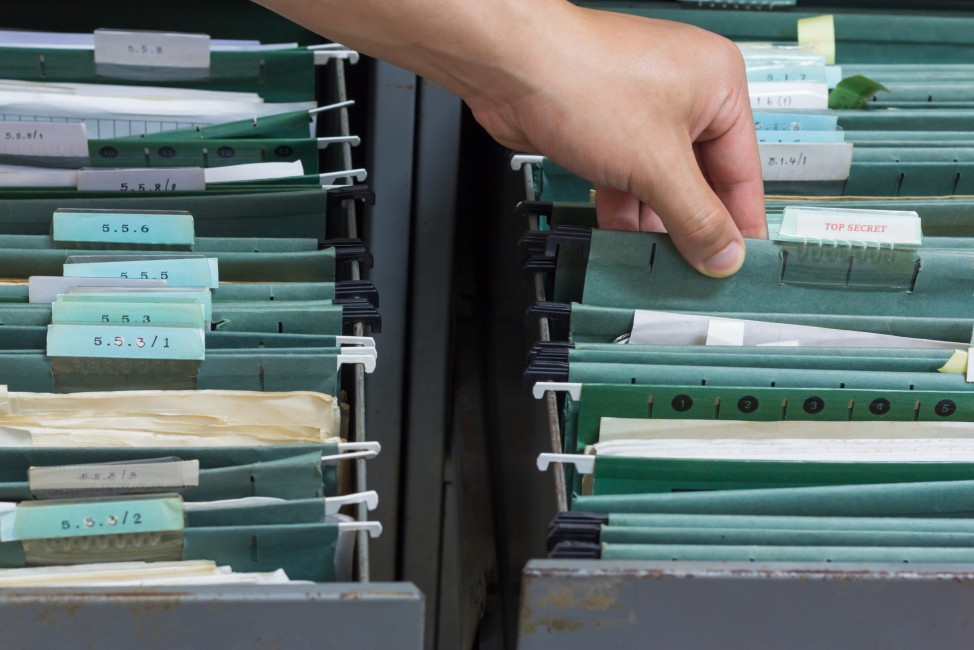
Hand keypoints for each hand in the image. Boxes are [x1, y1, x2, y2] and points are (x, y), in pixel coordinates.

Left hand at [464, 7, 766, 276]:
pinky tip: (624, 241)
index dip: (740, 223)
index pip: (744, 171)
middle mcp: (684, 95)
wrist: (510, 68)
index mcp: (718, 86)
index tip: (739, 263)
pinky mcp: (606, 129)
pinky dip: (625, 211)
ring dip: (656, 224)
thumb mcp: (656, 164)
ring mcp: (642, 112)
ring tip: (661, 263)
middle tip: (697, 271)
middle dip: (692, 226)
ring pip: (661, 184)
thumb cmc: (582, 79)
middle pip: (701, 180)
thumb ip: (695, 216)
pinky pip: (628, 179)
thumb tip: (723, 254)